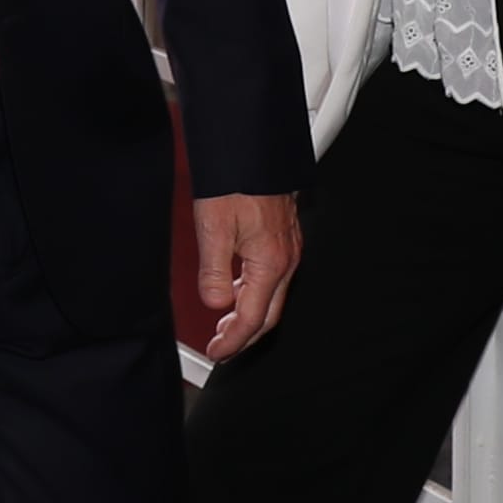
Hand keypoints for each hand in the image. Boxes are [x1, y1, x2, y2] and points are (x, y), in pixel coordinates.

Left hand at [191, 191, 302, 355]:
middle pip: (269, 315)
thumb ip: (214, 272)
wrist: (254, 149)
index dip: (233, 342)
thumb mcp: (213, 227)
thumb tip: (216, 302)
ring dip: (250, 315)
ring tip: (225, 323)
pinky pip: (273, 278)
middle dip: (245, 336)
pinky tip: (239, 290)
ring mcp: (289, 249)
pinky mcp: (284, 239)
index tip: (217, 353)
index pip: (253, 319)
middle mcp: (286, 259)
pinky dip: (255, 293)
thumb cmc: (236, 181)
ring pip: (273, 297)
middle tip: (221, 346)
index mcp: (270, 263)